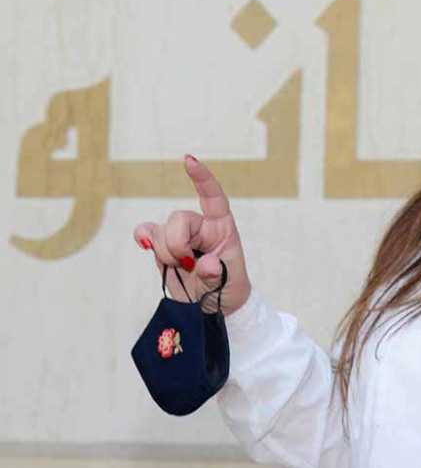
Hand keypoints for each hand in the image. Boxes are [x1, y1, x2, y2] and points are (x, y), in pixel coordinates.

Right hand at [132, 155, 251, 315]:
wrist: (211, 307)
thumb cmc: (228, 288)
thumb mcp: (230, 283)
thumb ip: (217, 273)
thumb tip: (205, 264)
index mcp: (222, 227)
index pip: (213, 197)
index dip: (201, 178)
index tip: (188, 160)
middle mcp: (200, 226)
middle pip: (178, 219)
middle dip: (177, 244)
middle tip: (188, 265)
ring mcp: (178, 235)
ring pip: (160, 230)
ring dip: (165, 252)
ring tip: (180, 267)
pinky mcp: (161, 246)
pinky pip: (145, 233)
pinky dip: (143, 238)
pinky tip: (144, 245)